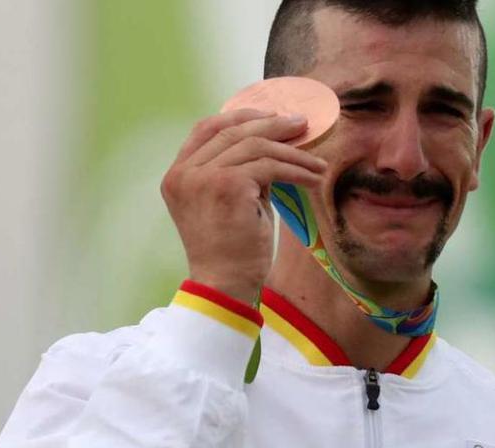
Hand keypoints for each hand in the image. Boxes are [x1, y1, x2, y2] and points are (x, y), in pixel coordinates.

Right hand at [161, 108, 326, 303]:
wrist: (226, 284)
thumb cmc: (231, 251)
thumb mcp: (232, 202)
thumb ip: (241, 172)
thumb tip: (275, 146)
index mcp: (178, 174)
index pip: (206, 129)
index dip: (241, 117)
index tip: (271, 117)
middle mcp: (184, 172)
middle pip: (232, 131)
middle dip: (271, 126)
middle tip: (301, 126)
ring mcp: (202, 177)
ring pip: (255, 147)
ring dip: (292, 153)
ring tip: (316, 162)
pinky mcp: (227, 185)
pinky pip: (270, 166)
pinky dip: (296, 170)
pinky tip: (313, 178)